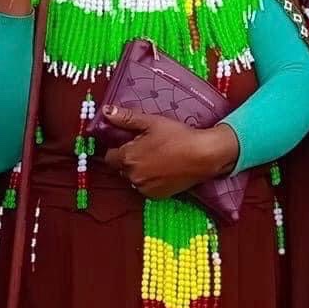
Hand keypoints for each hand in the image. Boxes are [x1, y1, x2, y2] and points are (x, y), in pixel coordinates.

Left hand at [98, 105, 238, 198]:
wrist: (203, 155)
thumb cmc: (177, 136)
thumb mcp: (151, 122)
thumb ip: (126, 118)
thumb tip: (105, 111)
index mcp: (128, 158)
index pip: (110, 156)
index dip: (119, 148)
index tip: (132, 142)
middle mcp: (132, 176)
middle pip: (121, 168)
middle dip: (129, 159)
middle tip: (147, 147)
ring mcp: (144, 188)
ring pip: (134, 178)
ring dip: (139, 170)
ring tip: (157, 158)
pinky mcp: (156, 196)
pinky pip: (145, 188)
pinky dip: (150, 180)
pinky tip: (163, 169)